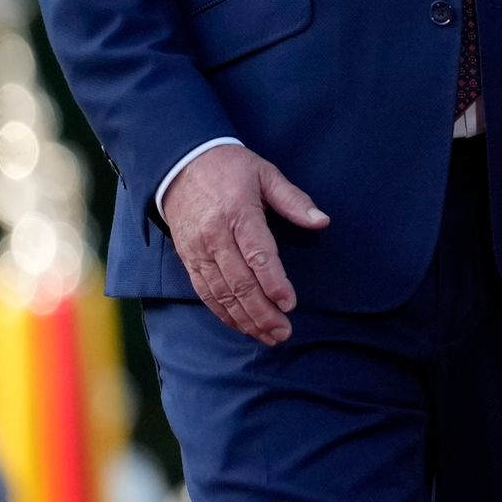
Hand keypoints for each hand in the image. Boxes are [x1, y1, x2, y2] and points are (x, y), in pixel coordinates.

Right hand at [159, 143, 329, 346]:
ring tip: (268, 337)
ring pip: (221, 293)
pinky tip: (241, 325)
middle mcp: (214, 236)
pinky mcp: (187, 258)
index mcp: (238, 213)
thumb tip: (321, 221)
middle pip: (239, 282)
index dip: (273, 282)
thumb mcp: (265, 174)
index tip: (289, 303)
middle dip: (262, 312)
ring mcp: (198, 250)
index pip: (257, 254)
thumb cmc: (230, 168)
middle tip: (284, 332)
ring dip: (244, 319)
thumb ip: (294, 200)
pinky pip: (204, 291)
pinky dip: (222, 312)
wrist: (179, 164)